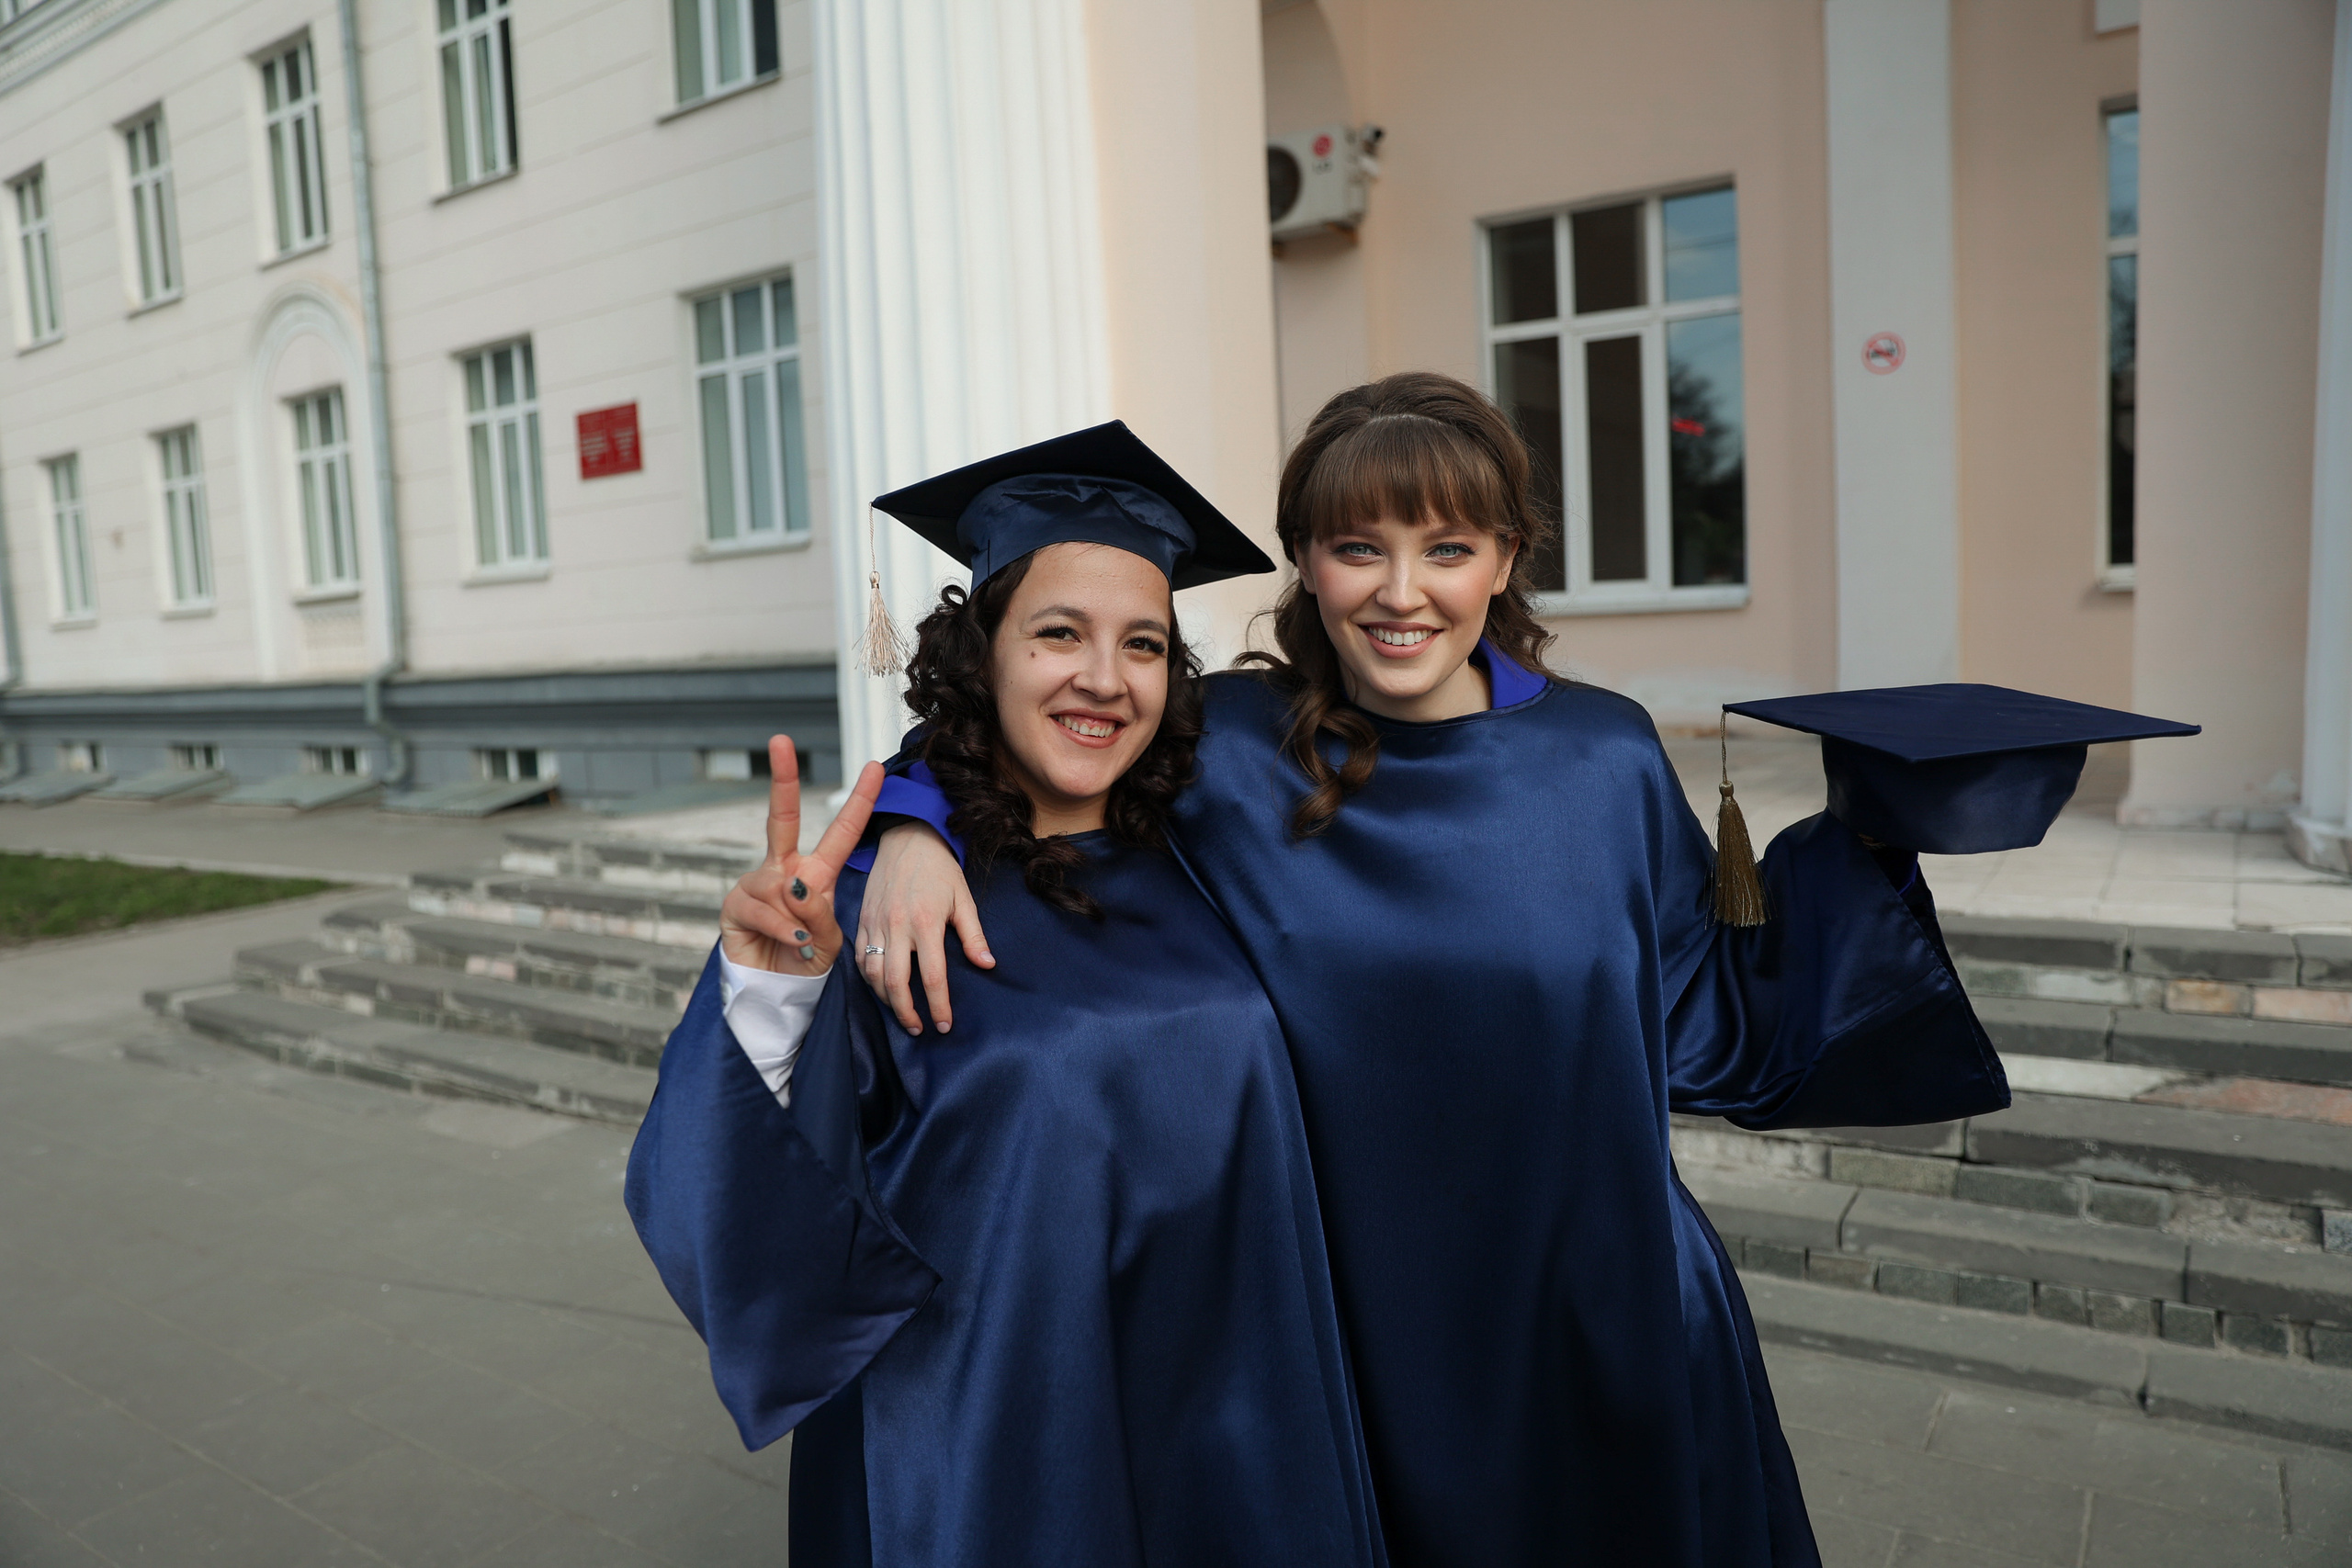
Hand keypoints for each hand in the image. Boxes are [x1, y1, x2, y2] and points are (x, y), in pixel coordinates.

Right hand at [718, 736, 884, 976]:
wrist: (776, 994)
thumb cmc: (805, 960)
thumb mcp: (829, 940)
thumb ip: (820, 914)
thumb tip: (794, 887)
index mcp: (817, 873)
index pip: (841, 832)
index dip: (859, 800)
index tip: (875, 767)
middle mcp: (784, 869)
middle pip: (783, 815)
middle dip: (782, 777)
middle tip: (781, 740)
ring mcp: (757, 884)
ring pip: (783, 886)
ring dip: (798, 919)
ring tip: (800, 942)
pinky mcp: (734, 905)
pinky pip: (765, 909)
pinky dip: (782, 930)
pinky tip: (788, 943)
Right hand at [856, 820, 991, 1033]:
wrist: (907, 838)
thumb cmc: (940, 869)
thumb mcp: (964, 899)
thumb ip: (974, 935)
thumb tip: (987, 965)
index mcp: (926, 922)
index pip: (933, 976)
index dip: (939, 1006)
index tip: (945, 1025)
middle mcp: (897, 925)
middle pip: (896, 983)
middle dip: (907, 1012)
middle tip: (919, 1029)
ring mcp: (875, 923)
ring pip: (873, 974)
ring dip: (886, 1000)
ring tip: (902, 1013)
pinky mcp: (862, 920)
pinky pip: (860, 957)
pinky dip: (868, 978)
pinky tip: (881, 988)